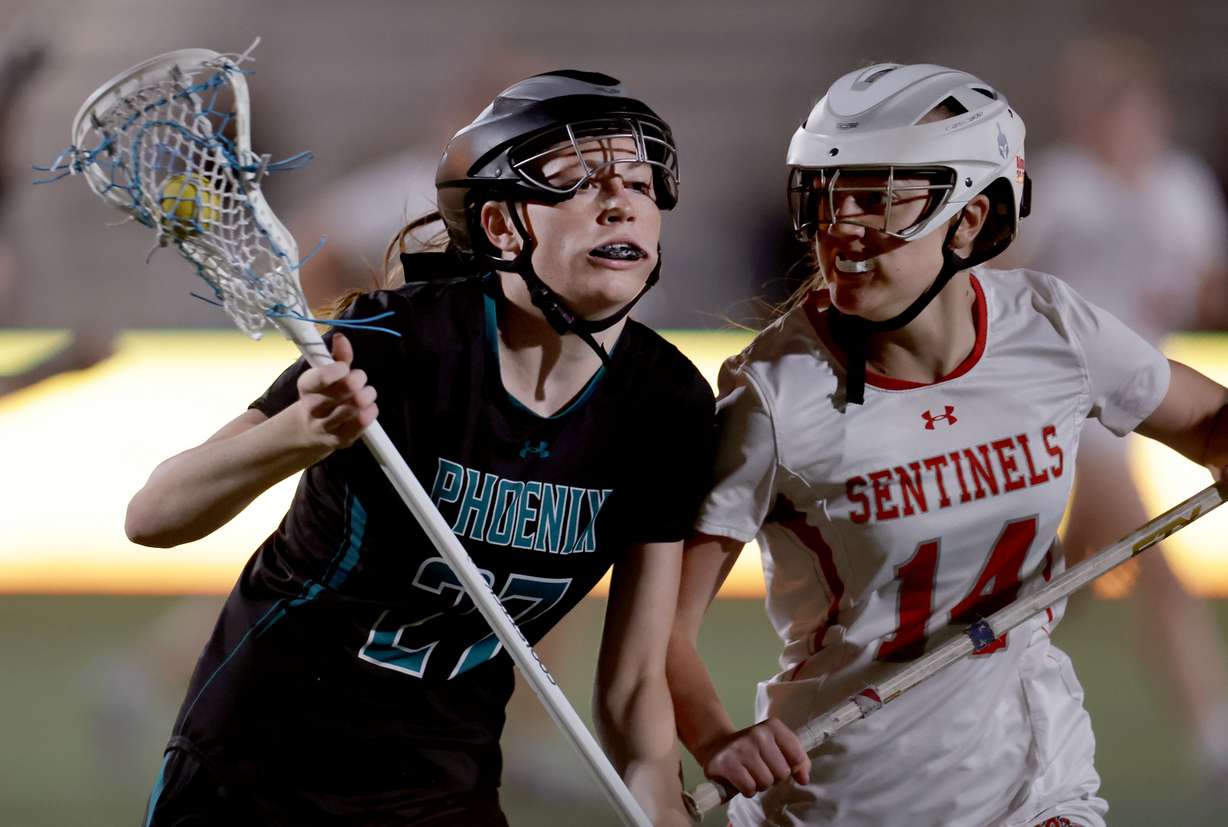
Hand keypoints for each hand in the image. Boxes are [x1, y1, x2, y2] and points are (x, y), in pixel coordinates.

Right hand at [295, 333, 377, 450]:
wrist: (309, 429)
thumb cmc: (322, 394)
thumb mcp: (325, 373)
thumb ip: (337, 355)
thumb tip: (342, 338)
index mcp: (306, 387)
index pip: (318, 378)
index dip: (336, 370)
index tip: (344, 367)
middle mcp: (313, 407)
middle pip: (340, 392)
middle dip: (357, 380)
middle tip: (359, 378)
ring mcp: (326, 426)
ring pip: (352, 408)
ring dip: (366, 396)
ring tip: (367, 392)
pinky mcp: (340, 439)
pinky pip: (360, 425)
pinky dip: (370, 413)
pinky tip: (370, 407)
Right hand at [698, 718, 809, 798]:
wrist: (716, 746)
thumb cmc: (753, 750)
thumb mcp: (777, 747)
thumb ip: (797, 760)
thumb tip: (804, 779)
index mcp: (773, 727)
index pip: (798, 758)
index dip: (793, 768)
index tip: (781, 764)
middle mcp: (757, 733)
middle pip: (782, 773)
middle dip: (773, 777)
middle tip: (761, 769)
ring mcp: (740, 747)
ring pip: (765, 783)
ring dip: (759, 784)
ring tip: (750, 773)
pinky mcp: (725, 763)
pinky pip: (749, 789)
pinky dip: (747, 790)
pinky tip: (740, 779)